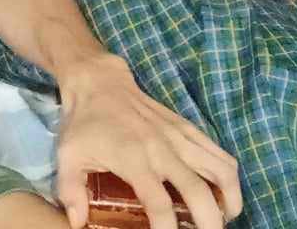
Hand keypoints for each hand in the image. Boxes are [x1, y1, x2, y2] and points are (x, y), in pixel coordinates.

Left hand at [54, 56, 241, 228]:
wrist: (99, 83)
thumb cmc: (84, 123)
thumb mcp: (67, 156)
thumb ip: (70, 191)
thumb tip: (76, 221)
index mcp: (133, 159)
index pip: (159, 203)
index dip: (167, 228)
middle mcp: (163, 149)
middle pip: (198, 192)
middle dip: (209, 222)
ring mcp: (180, 137)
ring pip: (220, 170)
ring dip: (229, 199)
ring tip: (224, 218)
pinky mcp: (188, 128)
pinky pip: (219, 153)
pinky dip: (229, 176)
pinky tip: (223, 192)